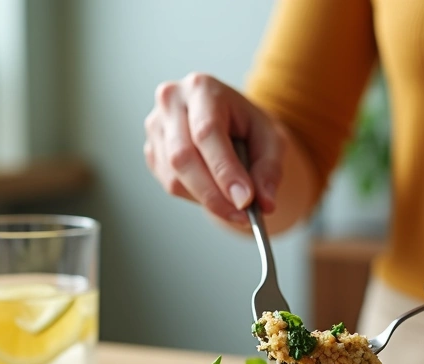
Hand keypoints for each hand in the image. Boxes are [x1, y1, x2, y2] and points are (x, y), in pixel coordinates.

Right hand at [144, 73, 285, 222]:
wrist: (230, 121)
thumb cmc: (249, 126)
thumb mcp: (271, 140)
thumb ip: (269, 170)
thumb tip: (263, 203)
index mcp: (203, 88)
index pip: (207, 133)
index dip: (225, 170)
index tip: (244, 200)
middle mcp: (172, 102)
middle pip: (183, 156)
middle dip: (214, 194)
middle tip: (241, 215)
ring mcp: (156, 126)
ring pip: (174, 176)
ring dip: (206, 200)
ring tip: (235, 207)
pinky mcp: (151, 150)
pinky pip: (170, 184)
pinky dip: (196, 196)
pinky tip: (215, 190)